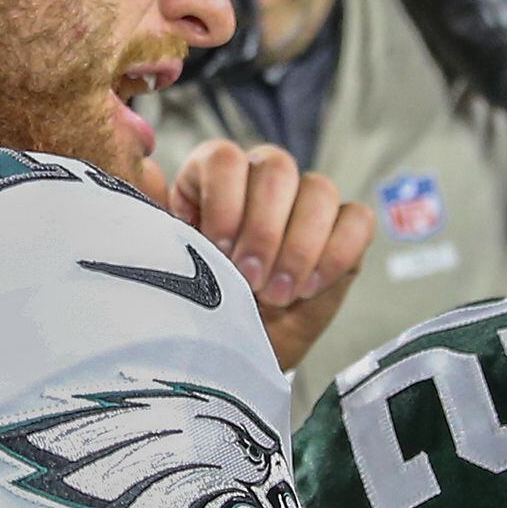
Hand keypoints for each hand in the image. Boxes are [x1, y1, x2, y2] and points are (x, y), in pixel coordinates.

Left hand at [167, 139, 375, 371]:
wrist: (233, 349)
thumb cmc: (196, 301)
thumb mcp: (167, 261)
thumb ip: (155, 217)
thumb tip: (148, 170)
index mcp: (214, 174)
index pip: (225, 157)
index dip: (225, 204)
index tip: (217, 251)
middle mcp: (262, 177)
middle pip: (277, 167)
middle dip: (263, 229)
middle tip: (250, 280)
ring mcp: (307, 201)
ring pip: (320, 189)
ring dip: (299, 246)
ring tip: (277, 294)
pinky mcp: (344, 230)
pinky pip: (358, 220)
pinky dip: (336, 254)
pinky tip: (309, 288)